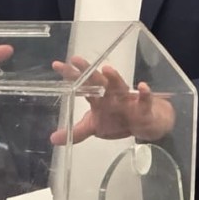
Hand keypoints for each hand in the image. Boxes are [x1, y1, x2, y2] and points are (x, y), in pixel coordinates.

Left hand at [49, 58, 174, 143]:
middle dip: (87, 71)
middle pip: (97, 80)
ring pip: (120, 86)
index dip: (70, 75)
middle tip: (76, 60)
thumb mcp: (94, 127)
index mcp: (97, 97)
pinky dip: (144, 94)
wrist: (145, 123)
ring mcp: (127, 99)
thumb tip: (53, 139)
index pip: (81, 84)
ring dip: (114, 78)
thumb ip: (76, 132)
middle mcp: (110, 94)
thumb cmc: (118, 120)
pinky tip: (143, 87)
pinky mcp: (143, 108)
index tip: (56, 64)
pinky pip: (145, 100)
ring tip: (107, 70)